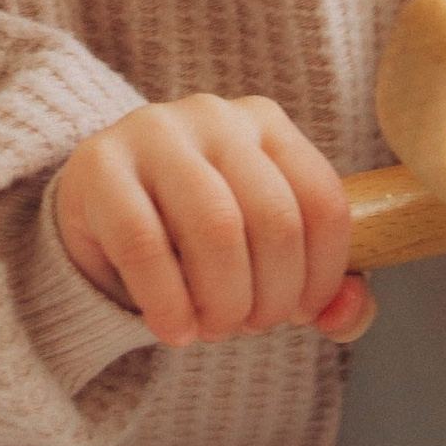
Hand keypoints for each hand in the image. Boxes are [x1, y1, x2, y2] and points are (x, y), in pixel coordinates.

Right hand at [52, 94, 375, 348]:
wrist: (98, 213)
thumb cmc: (194, 234)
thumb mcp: (263, 252)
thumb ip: (321, 289)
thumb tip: (347, 313)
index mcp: (267, 123)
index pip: (325, 202)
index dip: (323, 275)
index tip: (300, 313)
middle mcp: (215, 115)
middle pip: (275, 219)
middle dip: (271, 297)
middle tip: (249, 327)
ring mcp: (154, 132)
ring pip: (217, 228)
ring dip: (223, 301)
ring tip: (211, 329)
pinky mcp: (99, 165)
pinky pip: (144, 244)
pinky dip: (168, 302)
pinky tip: (173, 329)